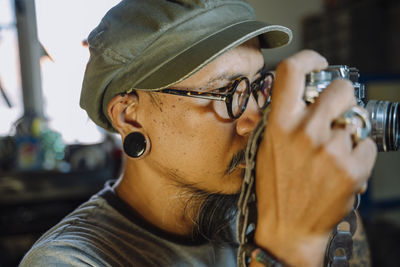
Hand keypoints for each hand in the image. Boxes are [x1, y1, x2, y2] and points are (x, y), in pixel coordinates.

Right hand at [253, 50, 376, 266]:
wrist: (289, 228)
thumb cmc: (275, 187)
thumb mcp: (266, 147)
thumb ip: (283, 119)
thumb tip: (301, 95)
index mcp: (279, 124)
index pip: (292, 71)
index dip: (309, 58)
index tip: (318, 63)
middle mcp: (305, 132)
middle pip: (340, 89)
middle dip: (343, 97)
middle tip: (337, 111)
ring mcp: (331, 150)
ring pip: (356, 120)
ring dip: (349, 131)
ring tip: (334, 152)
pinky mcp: (352, 169)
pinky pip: (367, 145)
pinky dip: (359, 154)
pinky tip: (342, 167)